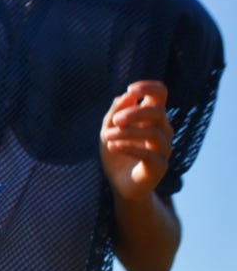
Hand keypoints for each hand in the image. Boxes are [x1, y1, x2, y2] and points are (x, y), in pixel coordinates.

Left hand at [100, 80, 172, 201]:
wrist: (120, 183)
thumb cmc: (116, 152)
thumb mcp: (108, 129)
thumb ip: (115, 112)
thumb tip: (127, 96)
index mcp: (152, 117)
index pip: (161, 94)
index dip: (150, 87)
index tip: (131, 89)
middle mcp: (163, 130)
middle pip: (157, 112)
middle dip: (134, 113)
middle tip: (114, 120)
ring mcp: (164, 148)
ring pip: (153, 132)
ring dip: (126, 132)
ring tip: (106, 136)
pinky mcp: (160, 166)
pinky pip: (148, 154)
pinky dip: (128, 147)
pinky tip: (112, 146)